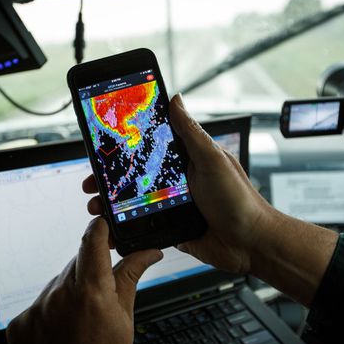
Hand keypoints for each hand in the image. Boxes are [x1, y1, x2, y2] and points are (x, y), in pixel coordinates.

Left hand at [6, 217, 162, 343]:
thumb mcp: (124, 317)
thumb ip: (130, 276)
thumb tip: (148, 253)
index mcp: (91, 292)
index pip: (92, 241)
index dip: (99, 229)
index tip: (103, 225)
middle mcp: (59, 296)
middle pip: (74, 263)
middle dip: (88, 270)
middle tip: (98, 294)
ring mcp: (36, 310)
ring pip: (56, 283)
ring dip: (68, 291)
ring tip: (79, 319)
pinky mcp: (20, 324)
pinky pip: (37, 304)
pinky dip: (49, 310)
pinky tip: (60, 329)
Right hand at [83, 94, 273, 273]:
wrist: (250, 244)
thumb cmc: (239, 199)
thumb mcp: (213, 160)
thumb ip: (192, 133)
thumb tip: (175, 99)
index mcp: (186, 159)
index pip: (149, 146)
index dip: (126, 146)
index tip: (104, 145)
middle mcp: (177, 179)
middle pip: (136, 174)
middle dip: (111, 176)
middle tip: (92, 180)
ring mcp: (172, 203)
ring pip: (134, 199)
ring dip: (112, 202)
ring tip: (96, 204)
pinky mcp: (170, 225)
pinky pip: (143, 223)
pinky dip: (125, 224)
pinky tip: (110, 226)